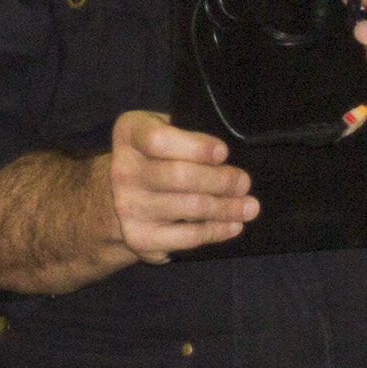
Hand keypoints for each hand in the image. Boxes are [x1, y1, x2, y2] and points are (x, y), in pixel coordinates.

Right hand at [104, 106, 255, 262]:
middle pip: (180, 176)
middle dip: (221, 180)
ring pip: (191, 207)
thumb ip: (187, 134)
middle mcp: (122, 170)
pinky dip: (217, 231)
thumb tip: (228, 156)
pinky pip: (188, 237)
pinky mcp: (140, 238)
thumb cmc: (154, 157)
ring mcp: (129, 207)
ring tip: (249, 206)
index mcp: (129, 134)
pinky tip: (233, 225)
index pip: (158, 139)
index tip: (223, 153)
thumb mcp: (162, 129)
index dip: (196, 147)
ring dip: (227, 208)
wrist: (117, 198)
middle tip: (244, 182)